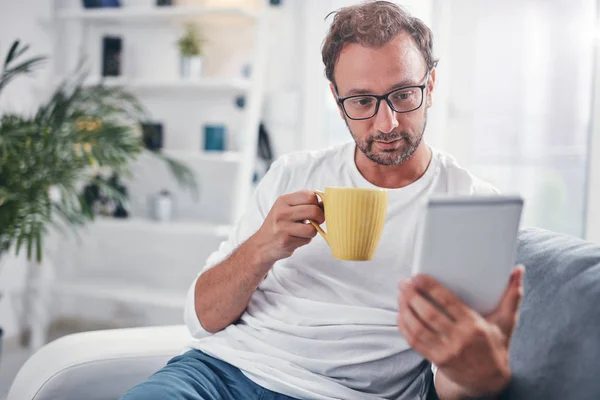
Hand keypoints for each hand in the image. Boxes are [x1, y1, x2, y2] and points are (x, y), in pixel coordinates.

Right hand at [253, 190, 323, 265]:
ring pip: (312, 228)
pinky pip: (307, 239)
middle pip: (313, 210)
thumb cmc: (279, 225)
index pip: (309, 195)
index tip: (316, 209)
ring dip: (313, 231)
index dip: (317, 203)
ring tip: (304, 231)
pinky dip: (306, 240)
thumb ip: (305, 204)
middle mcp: (282, 212)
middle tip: (317, 221)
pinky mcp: (285, 240)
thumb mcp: (287, 209)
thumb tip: (325, 203)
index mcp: (283, 200)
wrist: (262, 244)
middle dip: (320, 217)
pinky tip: (297, 239)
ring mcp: (283, 227)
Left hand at [397, 266, 524, 398]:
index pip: (449, 303)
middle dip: (413, 297)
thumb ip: (511, 295)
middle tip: (405, 283)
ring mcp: (446, 351)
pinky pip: (415, 342)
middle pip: (429, 315)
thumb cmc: (496, 345)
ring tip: (401, 294)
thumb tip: (518, 269)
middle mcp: (459, 339)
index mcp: (475, 326)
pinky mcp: (436, 359)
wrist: (488, 381)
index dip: (431, 288)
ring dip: (405, 310)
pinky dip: (405, 327)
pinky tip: (401, 314)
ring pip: (418, 328)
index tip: (419, 276)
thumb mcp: (506, 321)